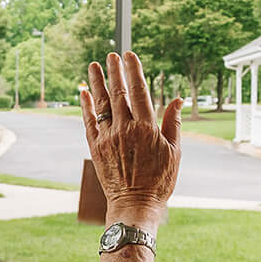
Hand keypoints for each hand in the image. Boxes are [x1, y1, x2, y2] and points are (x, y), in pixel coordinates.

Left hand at [81, 51, 179, 229]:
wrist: (135, 205)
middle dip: (115, 72)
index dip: (133, 71)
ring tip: (94, 66)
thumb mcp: (174, 152)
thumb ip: (173, 123)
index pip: (139, 91)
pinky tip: (83, 93)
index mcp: (147, 128)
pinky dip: (85, 106)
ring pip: (101, 104)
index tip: (129, 56)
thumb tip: (177, 100)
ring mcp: (108, 138)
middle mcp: (125, 129)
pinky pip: (89, 122)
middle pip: (119, 93)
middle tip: (112, 56)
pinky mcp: (95, 148)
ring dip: (97, 83)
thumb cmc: (159, 181)